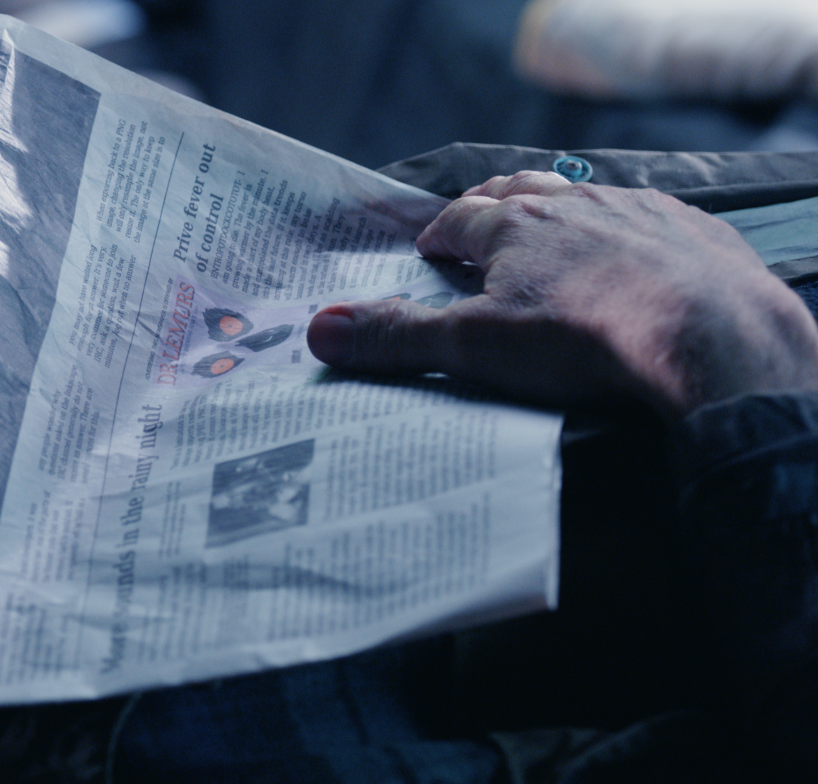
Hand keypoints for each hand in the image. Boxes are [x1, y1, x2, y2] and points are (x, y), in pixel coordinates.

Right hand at [306, 170, 817, 416]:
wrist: (711, 339)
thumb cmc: (585, 339)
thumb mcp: (476, 346)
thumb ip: (398, 337)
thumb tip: (319, 330)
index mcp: (514, 224)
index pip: (461, 216)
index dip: (440, 233)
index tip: (430, 249)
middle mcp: (573, 203)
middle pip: (523, 190)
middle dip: (495, 204)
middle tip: (479, 223)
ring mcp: (637, 212)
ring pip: (586, 199)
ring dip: (562, 213)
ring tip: (551, 234)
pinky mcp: (691, 232)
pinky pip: (648, 218)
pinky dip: (626, 230)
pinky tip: (630, 255)